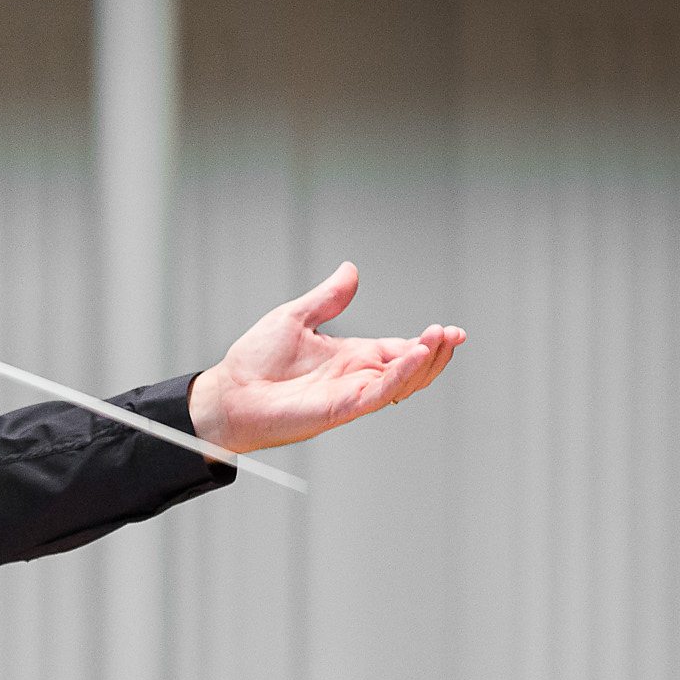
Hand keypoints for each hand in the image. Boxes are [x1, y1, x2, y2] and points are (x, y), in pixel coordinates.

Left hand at [188, 262, 464, 452]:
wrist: (227, 393)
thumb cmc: (254, 362)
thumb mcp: (295, 318)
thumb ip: (327, 299)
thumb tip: (350, 271)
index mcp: (351, 357)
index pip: (400, 350)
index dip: (427, 342)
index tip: (451, 330)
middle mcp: (355, 377)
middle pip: (410, 368)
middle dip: (435, 352)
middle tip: (452, 334)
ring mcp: (349, 394)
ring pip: (401, 383)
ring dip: (425, 363)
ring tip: (440, 340)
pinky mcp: (339, 408)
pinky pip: (377, 394)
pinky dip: (399, 377)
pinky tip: (414, 357)